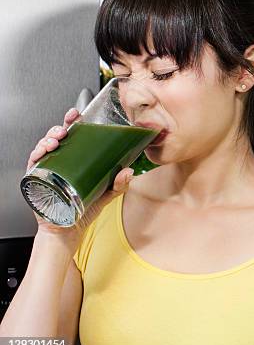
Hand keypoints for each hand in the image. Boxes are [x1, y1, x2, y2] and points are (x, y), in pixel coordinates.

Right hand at [27, 108, 133, 247]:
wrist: (69, 230)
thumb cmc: (84, 209)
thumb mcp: (106, 194)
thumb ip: (119, 184)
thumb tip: (129, 171)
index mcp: (76, 160)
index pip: (73, 136)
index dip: (72, 123)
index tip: (77, 114)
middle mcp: (60, 162)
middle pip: (56, 138)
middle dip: (59, 128)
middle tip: (67, 128)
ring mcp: (48, 170)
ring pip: (43, 147)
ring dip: (47, 139)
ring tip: (56, 140)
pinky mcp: (37, 181)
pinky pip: (33, 164)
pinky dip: (36, 155)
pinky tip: (43, 151)